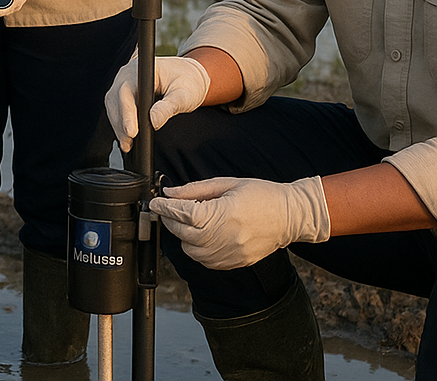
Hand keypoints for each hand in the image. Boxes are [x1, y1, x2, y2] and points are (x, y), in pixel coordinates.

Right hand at [105, 55, 210, 152]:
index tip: (132, 131)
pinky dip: (120, 123)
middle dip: (121, 123)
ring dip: (118, 125)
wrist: (188, 76)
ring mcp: (123, 83)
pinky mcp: (124, 94)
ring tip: (127, 144)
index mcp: (141, 69)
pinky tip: (126, 137)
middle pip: (116, 100)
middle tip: (129, 143)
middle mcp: (127, 74)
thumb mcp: (183, 95)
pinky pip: (116, 108)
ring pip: (113, 105)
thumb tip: (153, 122)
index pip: (127, 91)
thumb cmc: (187, 82)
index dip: (127, 113)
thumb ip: (168, 107)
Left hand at [150, 175, 330, 269]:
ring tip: (186, 222)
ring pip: (191, 251)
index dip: (165, 208)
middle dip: (169, 221)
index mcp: (225, 213)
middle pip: (184, 233)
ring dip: (182, 236)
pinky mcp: (236, 263)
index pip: (184, 214)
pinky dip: (196, 250)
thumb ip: (195, 190)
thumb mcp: (227, 184)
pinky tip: (200, 236)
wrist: (290, 216)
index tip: (155, 203)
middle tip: (166, 209)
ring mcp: (232, 254)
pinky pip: (205, 262)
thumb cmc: (260, 195)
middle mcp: (227, 237)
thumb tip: (170, 193)